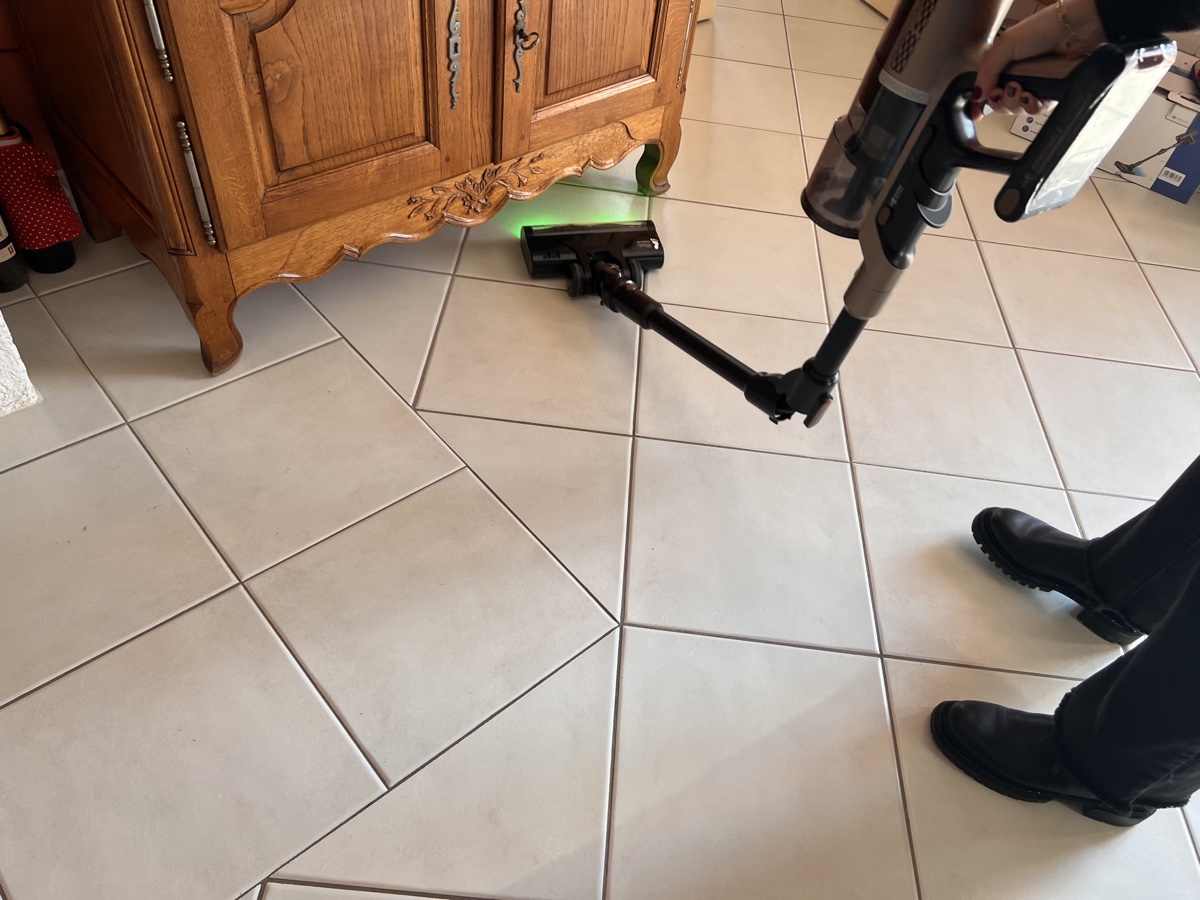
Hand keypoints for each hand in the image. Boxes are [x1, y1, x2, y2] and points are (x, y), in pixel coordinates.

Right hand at [971, 0, 1107, 119]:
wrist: (1080, 28)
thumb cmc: (1044, 28)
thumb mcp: (1006, 45)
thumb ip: (986, 71)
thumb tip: (975, 96)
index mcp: (1004, 63)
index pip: (986, 89)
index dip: (981, 101)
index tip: (977, 111)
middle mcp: (1019, 75)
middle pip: (1000, 103)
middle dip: (1000, 102)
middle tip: (1006, 90)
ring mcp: (1035, 84)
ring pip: (1017, 110)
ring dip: (1017, 104)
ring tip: (1023, 90)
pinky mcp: (1052, 92)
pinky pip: (1038, 110)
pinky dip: (1034, 106)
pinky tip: (1034, 96)